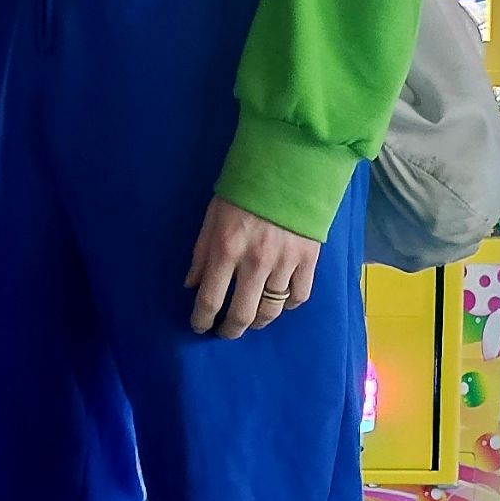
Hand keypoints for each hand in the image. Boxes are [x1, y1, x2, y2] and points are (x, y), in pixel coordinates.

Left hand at [185, 196, 319, 338]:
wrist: (288, 168)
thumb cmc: (243, 191)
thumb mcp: (212, 216)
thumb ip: (201, 253)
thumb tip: (191, 285)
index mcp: (226, 249)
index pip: (210, 298)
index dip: (201, 319)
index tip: (199, 326)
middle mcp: (255, 262)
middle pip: (242, 314)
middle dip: (229, 329)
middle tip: (224, 331)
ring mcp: (284, 264)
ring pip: (271, 311)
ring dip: (257, 321)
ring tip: (249, 321)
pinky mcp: (308, 261)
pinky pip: (298, 297)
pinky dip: (287, 305)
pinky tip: (278, 302)